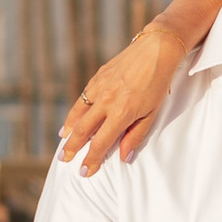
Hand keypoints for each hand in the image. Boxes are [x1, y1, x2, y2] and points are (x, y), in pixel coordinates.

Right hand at [59, 21, 188, 170]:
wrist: (156, 50)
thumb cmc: (158, 83)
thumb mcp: (152, 113)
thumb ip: (136, 136)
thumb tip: (124, 158)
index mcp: (122, 113)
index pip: (101, 143)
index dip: (91, 160)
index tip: (85, 171)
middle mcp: (106, 101)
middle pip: (83, 131)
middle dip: (73, 148)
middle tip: (65, 160)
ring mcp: (99, 88)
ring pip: (77, 114)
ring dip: (69, 131)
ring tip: (63, 143)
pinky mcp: (97, 78)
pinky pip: (81, 99)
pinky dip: (74, 113)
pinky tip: (71, 121)